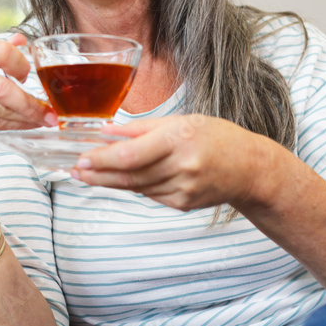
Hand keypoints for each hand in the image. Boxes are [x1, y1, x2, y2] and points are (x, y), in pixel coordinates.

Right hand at [0, 34, 56, 166]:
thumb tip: (22, 39)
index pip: (1, 51)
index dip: (21, 64)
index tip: (28, 75)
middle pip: (2, 87)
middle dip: (30, 102)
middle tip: (50, 111)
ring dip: (26, 117)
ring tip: (43, 119)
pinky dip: (14, 125)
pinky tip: (26, 124)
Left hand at [70, 114, 269, 211]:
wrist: (250, 169)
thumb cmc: (217, 138)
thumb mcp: (181, 121)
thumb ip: (141, 128)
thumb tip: (107, 132)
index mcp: (180, 139)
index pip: (131, 155)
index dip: (102, 159)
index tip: (82, 158)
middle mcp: (181, 166)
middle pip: (129, 175)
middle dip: (98, 173)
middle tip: (76, 170)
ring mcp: (183, 189)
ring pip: (135, 187)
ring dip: (109, 181)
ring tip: (88, 175)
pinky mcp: (182, 204)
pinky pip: (149, 194)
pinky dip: (135, 185)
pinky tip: (122, 178)